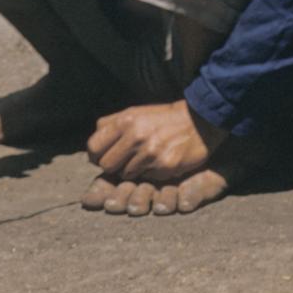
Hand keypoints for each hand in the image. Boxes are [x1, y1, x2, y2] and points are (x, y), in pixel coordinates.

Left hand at [86, 99, 225, 183]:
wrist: (198, 121)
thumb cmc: (162, 118)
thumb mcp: (134, 113)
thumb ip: (111, 125)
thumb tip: (93, 146)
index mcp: (125, 121)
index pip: (94, 147)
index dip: (96, 155)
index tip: (102, 157)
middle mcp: (135, 137)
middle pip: (107, 165)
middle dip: (112, 166)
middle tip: (123, 162)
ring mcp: (150, 153)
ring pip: (125, 175)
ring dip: (132, 171)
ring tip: (144, 160)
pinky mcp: (164, 166)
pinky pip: (146, 178)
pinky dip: (149, 174)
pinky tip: (158, 163)